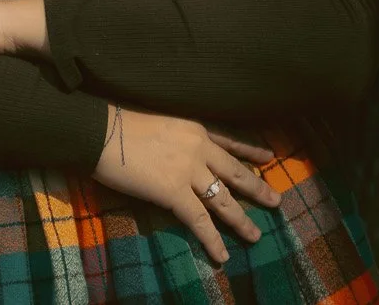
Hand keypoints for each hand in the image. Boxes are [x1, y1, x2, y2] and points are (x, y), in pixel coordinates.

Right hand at [91, 103, 280, 266]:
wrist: (102, 132)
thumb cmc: (121, 125)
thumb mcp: (161, 123)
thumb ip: (177, 140)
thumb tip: (179, 155)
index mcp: (195, 129)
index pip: (229, 142)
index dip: (250, 151)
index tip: (268, 157)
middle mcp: (199, 148)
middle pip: (235, 172)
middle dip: (257, 188)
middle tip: (276, 200)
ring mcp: (189, 171)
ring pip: (223, 200)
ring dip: (241, 220)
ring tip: (256, 236)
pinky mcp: (174, 192)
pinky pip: (199, 220)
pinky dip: (212, 239)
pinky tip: (223, 255)